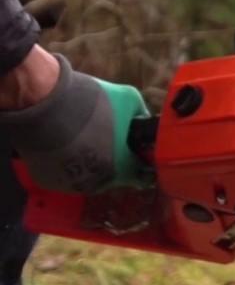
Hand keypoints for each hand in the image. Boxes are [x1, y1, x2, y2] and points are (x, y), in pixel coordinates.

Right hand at [0, 54, 150, 193]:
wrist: (41, 102)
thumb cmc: (89, 102)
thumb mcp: (129, 99)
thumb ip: (140, 115)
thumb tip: (142, 122)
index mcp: (121, 170)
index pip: (141, 177)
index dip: (141, 163)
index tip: (138, 153)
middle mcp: (96, 185)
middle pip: (112, 175)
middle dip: (112, 159)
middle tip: (104, 138)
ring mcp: (69, 185)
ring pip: (86, 176)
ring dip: (87, 162)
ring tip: (81, 139)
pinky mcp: (47, 181)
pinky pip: (63, 174)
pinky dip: (65, 162)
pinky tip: (62, 145)